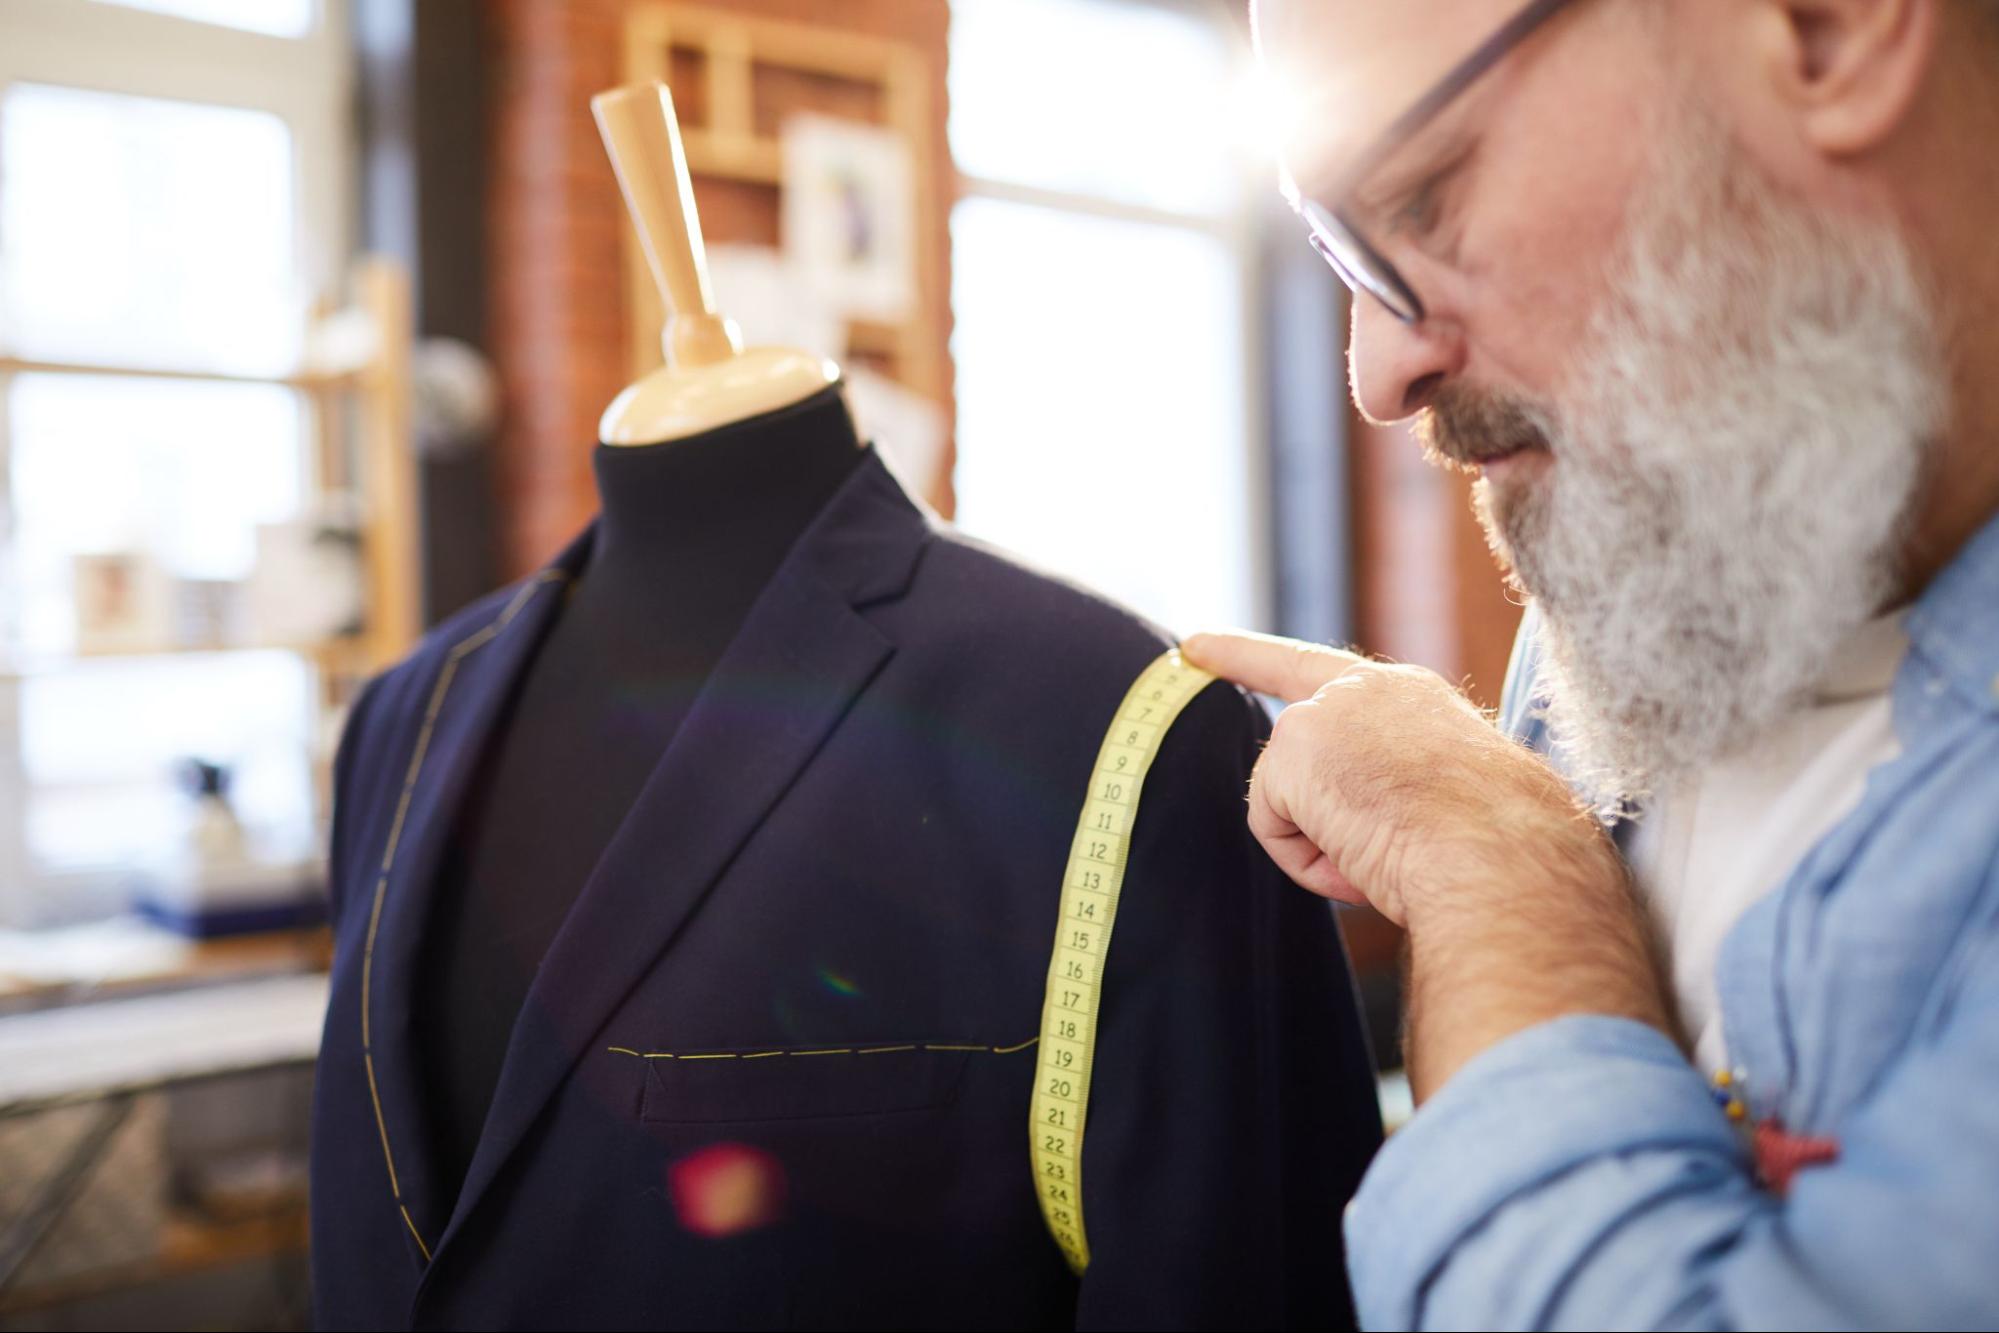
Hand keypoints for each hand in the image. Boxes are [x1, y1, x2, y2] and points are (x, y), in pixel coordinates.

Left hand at [1180, 630, 1614, 928]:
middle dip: (1251, 700)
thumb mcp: (1447, 802)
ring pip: (1292, 803)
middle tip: (1200, 658)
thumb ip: (1390, 792)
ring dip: (1326, 847)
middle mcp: (1365, 689)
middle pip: (1292, 739)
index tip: (1196, 641)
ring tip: (1387, 856)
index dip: (1252, 655)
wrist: (1504, 853)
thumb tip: (1355, 840)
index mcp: (1412, 699)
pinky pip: (1275, 829)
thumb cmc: (1499, 847)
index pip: (1320, 670)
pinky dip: (1309, 863)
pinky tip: (1360, 861)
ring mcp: (1325, 713)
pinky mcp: (1294, 748)